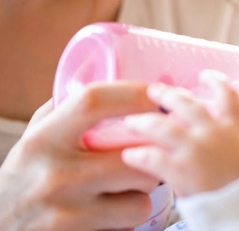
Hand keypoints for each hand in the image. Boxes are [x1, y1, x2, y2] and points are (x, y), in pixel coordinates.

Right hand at [0, 81, 161, 230]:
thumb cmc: (25, 178)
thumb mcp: (35, 138)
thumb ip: (68, 111)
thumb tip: (115, 80)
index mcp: (43, 139)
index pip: (94, 101)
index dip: (133, 93)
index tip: (156, 94)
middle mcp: (55, 174)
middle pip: (134, 153)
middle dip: (153, 153)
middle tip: (152, 151)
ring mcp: (67, 212)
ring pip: (141, 196)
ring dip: (143, 191)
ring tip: (128, 186)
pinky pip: (130, 225)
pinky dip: (129, 218)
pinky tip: (114, 212)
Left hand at [121, 71, 238, 197]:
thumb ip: (233, 140)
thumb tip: (224, 134)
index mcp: (233, 128)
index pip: (228, 95)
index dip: (217, 81)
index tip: (205, 75)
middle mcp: (212, 133)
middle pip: (186, 104)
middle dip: (168, 95)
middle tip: (154, 91)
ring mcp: (195, 150)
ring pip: (162, 127)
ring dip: (144, 122)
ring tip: (132, 121)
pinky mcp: (179, 170)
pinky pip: (151, 157)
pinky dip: (138, 155)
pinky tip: (129, 155)